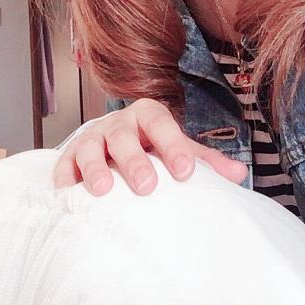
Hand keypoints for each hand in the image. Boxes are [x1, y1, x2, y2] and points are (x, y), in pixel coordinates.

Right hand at [54, 98, 247, 195]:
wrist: (116, 140)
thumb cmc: (152, 146)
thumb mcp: (178, 148)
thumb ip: (205, 160)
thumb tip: (239, 176)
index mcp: (149, 115)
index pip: (162, 124)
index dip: (174, 145)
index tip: (186, 172)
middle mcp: (119, 123)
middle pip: (124, 136)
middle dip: (134, 160)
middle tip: (147, 186)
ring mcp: (93, 137)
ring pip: (91, 146)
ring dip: (96, 167)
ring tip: (102, 189)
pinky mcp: (71, 155)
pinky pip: (64, 163)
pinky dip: (65, 175)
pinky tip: (67, 190)